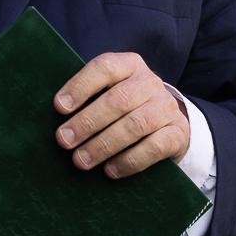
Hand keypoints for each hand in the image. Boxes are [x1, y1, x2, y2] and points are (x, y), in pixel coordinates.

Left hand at [53, 52, 190, 178]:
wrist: (169, 122)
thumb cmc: (127, 107)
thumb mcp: (111, 91)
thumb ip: (90, 97)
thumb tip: (58, 115)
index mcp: (130, 65)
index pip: (105, 67)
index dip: (81, 86)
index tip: (59, 107)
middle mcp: (150, 82)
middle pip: (118, 100)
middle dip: (87, 122)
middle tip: (64, 141)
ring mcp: (166, 107)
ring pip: (134, 125)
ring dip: (103, 145)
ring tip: (81, 160)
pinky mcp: (177, 133)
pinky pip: (153, 147)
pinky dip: (129, 161)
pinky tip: (110, 170)